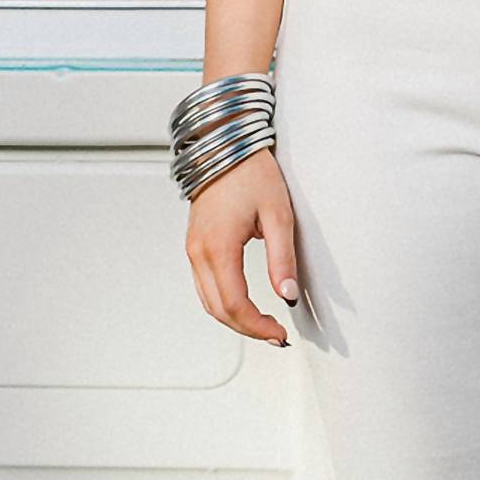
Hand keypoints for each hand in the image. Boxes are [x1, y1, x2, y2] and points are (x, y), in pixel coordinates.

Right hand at [184, 146, 298, 345]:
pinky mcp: (195, 245)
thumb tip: (287, 294)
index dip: (258, 326)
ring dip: (234, 319)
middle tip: (276, 336)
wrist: (224, 144)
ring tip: (264, 325)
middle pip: (219, 309)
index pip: (236, 304)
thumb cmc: (250, 171)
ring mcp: (193, 249)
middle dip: (248, 328)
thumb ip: (282, 258)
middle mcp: (199, 251)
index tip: (280, 333)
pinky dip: (224, 303)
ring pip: (208, 301)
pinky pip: (205, 286)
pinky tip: (245, 306)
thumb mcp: (278, 214)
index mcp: (218, 247)